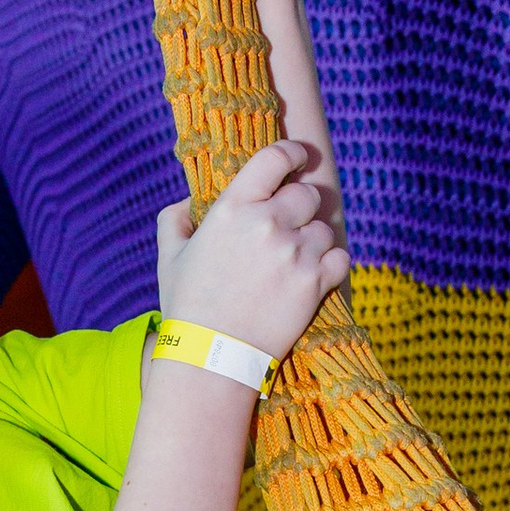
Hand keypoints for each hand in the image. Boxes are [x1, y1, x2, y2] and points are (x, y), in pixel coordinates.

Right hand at [156, 139, 348, 361]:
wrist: (212, 356)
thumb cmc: (188, 305)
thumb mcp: (169, 256)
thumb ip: (174, 219)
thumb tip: (187, 202)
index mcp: (233, 207)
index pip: (275, 158)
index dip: (293, 154)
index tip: (299, 159)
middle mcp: (267, 223)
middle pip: (307, 194)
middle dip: (301, 208)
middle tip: (288, 228)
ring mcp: (294, 252)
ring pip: (325, 228)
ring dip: (314, 240)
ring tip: (293, 262)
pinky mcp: (314, 282)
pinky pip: (339, 256)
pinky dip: (330, 264)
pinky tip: (312, 276)